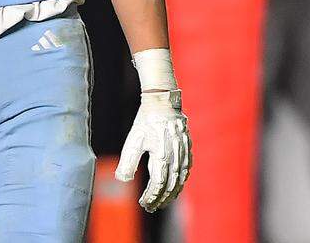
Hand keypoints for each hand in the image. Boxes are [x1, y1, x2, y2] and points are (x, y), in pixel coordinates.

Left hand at [116, 89, 191, 211]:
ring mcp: (183, 153)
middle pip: (171, 186)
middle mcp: (175, 157)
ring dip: (172, 193)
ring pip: (181, 180)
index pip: (158, 184)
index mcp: (162, 156)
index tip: (143, 203)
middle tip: (151, 207)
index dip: (151, 196)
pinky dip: (181, 181)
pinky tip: (175, 185)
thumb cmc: (145, 121)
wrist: (163, 101)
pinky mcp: (187, 147)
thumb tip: (122, 180)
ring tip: (162, 201)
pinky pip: (187, 170)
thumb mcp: (133, 141)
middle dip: (161, 199)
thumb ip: (128, 162)